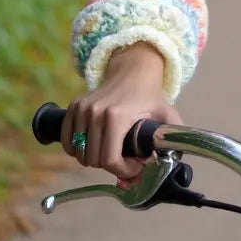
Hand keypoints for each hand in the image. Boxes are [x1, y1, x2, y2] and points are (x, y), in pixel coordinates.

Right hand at [61, 43, 181, 185]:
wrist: (133, 71)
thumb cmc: (150, 96)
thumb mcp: (166, 115)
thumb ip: (171, 138)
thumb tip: (172, 162)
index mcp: (117, 116)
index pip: (109, 159)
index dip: (123, 170)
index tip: (135, 166)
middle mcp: (95, 112)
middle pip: (93, 160)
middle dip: (112, 166)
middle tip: (127, 159)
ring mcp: (82, 109)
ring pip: (80, 153)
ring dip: (95, 159)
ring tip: (114, 152)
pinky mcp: (74, 107)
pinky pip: (67, 142)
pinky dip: (77, 150)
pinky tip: (94, 147)